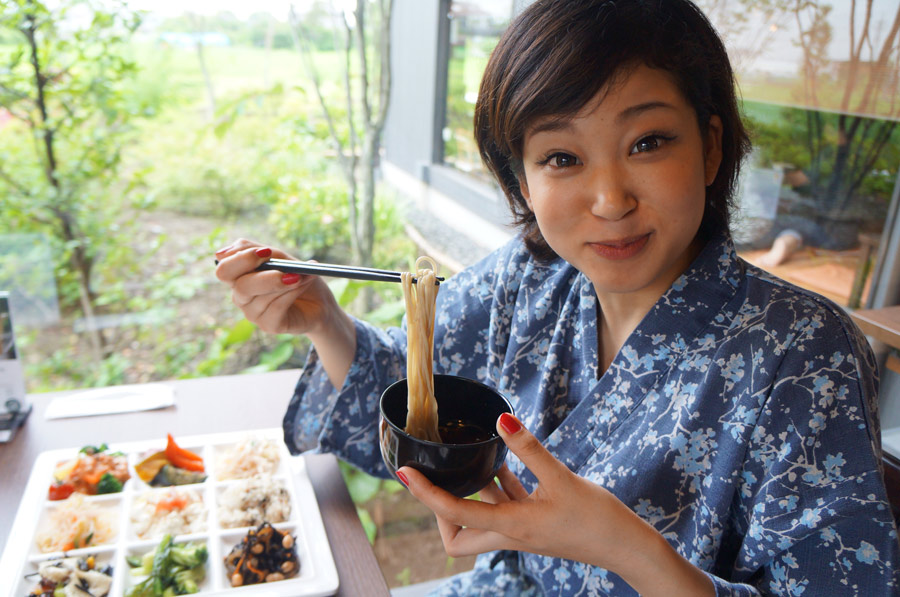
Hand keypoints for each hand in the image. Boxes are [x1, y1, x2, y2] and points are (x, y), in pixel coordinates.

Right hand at [214, 239, 335, 336]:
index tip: (266, 252)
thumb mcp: (278, 257)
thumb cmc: (296, 275)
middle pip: (240, 287)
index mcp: (238, 278)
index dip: (242, 259)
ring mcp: (253, 314)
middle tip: (289, 270)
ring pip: (262, 297)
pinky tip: (304, 284)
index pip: (223, 270)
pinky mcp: (269, 326)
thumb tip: (220, 253)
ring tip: (304, 275)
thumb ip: (253, 250)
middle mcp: (241, 297)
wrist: (320, 300)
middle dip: (265, 277)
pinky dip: (293, 292)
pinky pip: (276, 307)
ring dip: (287, 282)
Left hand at [398, 413, 712, 596]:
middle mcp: (510, 534)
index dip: (425, 493)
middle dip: (440, 510)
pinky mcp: (535, 525)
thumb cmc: (598, 518)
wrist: (627, 547)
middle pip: (458, 536)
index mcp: (511, 526)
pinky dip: (497, 490)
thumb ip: (529, 448)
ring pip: (480, 520)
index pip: (454, 513)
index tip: (405, 472)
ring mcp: (522, 532)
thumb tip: (502, 418)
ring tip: (464, 461)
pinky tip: (501, 464)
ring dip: (469, 495)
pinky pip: (505, 509)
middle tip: (440, 478)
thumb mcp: (563, 478)